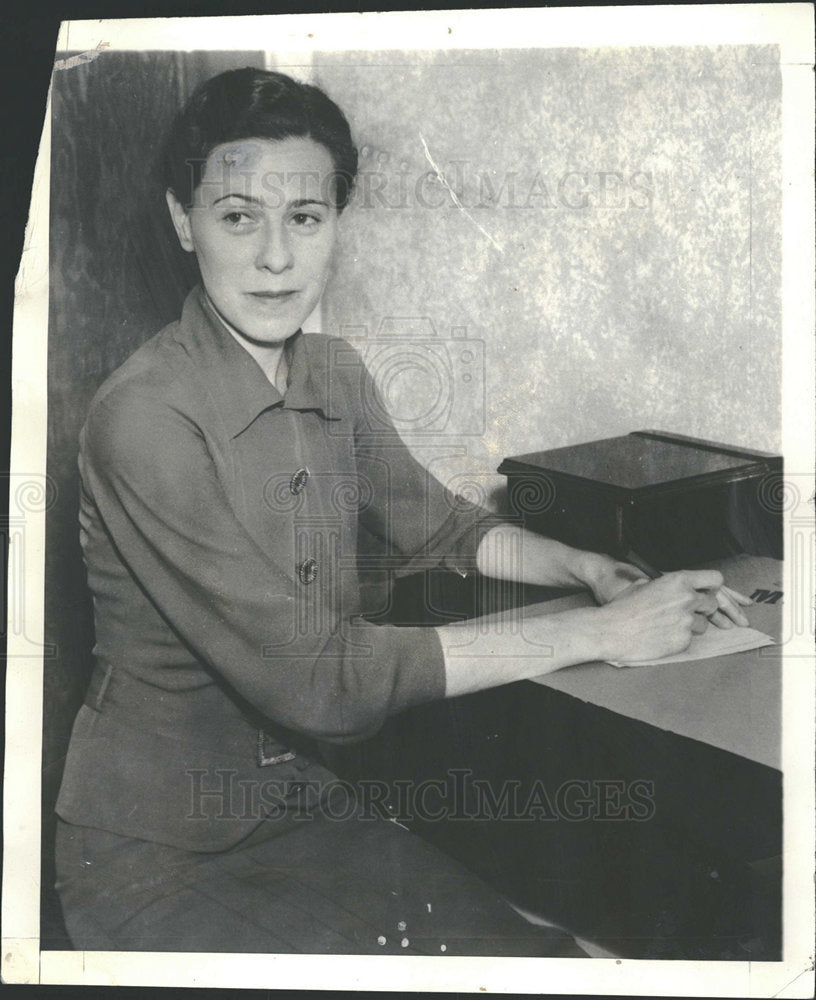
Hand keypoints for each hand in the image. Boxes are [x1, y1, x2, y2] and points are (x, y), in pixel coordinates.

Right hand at [584, 553, 752, 631]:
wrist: (610, 631)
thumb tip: (665, 586)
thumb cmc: (622, 607)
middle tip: (685, 612)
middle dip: (702, 608)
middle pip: (712, 603)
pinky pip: (690, 639)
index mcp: (678, 580)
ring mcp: (687, 621)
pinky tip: (662, 636)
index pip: (714, 579)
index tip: (704, 591)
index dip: (710, 586)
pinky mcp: (683, 641)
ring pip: (703, 624)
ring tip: (669, 626)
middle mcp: (687, 599)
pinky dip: (679, 638)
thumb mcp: (641, 585)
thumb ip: (661, 584)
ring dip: (691, 625)